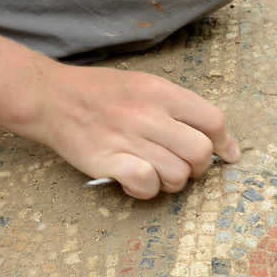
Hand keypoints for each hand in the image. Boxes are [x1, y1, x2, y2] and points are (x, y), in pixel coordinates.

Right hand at [32, 65, 239, 198]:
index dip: (223, 144)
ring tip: (154, 174)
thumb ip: (184, 110)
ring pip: (177, 175)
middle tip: (181, 166)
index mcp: (163, 93)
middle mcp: (149, 114)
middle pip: (200, 153)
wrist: (52, 97)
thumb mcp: (147, 86)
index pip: (214, 121)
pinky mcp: (108, 159)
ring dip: (171, 183)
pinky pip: (146, 183)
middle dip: (198, 168)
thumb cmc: (104, 95)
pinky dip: (146, 189)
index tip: (222, 156)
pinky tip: (136, 182)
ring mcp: (128, 137)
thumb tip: (224, 145)